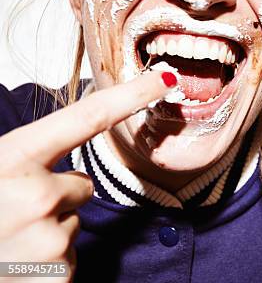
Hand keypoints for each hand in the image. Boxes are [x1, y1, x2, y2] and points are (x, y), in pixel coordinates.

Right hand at [0, 71, 173, 281]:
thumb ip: (27, 157)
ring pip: (74, 223)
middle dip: (55, 197)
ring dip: (48, 230)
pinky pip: (69, 255)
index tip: (167, 77)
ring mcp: (48, 238)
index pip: (88, 117)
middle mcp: (36, 196)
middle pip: (82, 185)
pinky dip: (47, 261)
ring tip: (9, 242)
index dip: (133, 95)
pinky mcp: (57, 273)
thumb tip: (66, 151)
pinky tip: (17, 264)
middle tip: (12, 213)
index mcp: (12, 159)